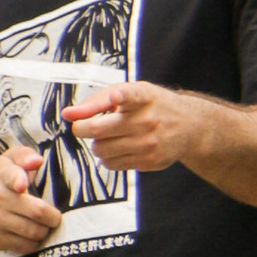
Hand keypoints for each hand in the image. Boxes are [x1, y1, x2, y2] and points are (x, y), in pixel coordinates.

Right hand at [0, 144, 64, 256]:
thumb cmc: (1, 187)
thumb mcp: (9, 165)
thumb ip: (24, 156)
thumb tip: (37, 160)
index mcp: (2, 174)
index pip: (10, 174)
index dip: (17, 179)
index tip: (21, 185)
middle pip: (38, 211)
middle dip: (52, 217)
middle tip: (53, 217)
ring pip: (35, 231)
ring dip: (44, 231)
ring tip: (40, 226)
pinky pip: (27, 246)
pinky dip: (33, 243)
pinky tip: (28, 236)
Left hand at [65, 79, 201, 173]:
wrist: (189, 126)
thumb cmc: (151, 105)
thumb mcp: (130, 92)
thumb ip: (97, 101)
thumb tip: (67, 114)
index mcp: (143, 97)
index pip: (132, 95)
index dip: (121, 95)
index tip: (117, 95)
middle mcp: (147, 120)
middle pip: (98, 129)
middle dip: (83, 128)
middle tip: (83, 126)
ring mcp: (149, 143)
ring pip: (101, 150)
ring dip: (97, 144)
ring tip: (107, 137)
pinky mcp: (149, 161)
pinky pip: (112, 164)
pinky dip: (108, 157)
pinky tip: (119, 147)